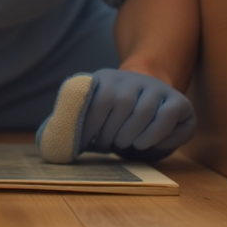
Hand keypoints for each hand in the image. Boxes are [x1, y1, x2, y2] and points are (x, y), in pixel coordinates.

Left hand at [36, 69, 195, 163]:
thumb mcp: (92, 116)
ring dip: (131, 136)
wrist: (150, 100)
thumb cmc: (115, 118)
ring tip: (124, 145)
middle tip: (107, 146)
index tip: (85, 145)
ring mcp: (157, 89)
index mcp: (106, 79)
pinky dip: (155, 136)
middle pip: (121, 104)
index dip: (90, 125)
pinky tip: (144, 143)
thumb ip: (71, 125)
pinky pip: (167, 117)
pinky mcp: (179, 101)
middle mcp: (133, 79)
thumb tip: (47, 144)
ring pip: (144, 112)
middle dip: (110, 134)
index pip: (98, 99)